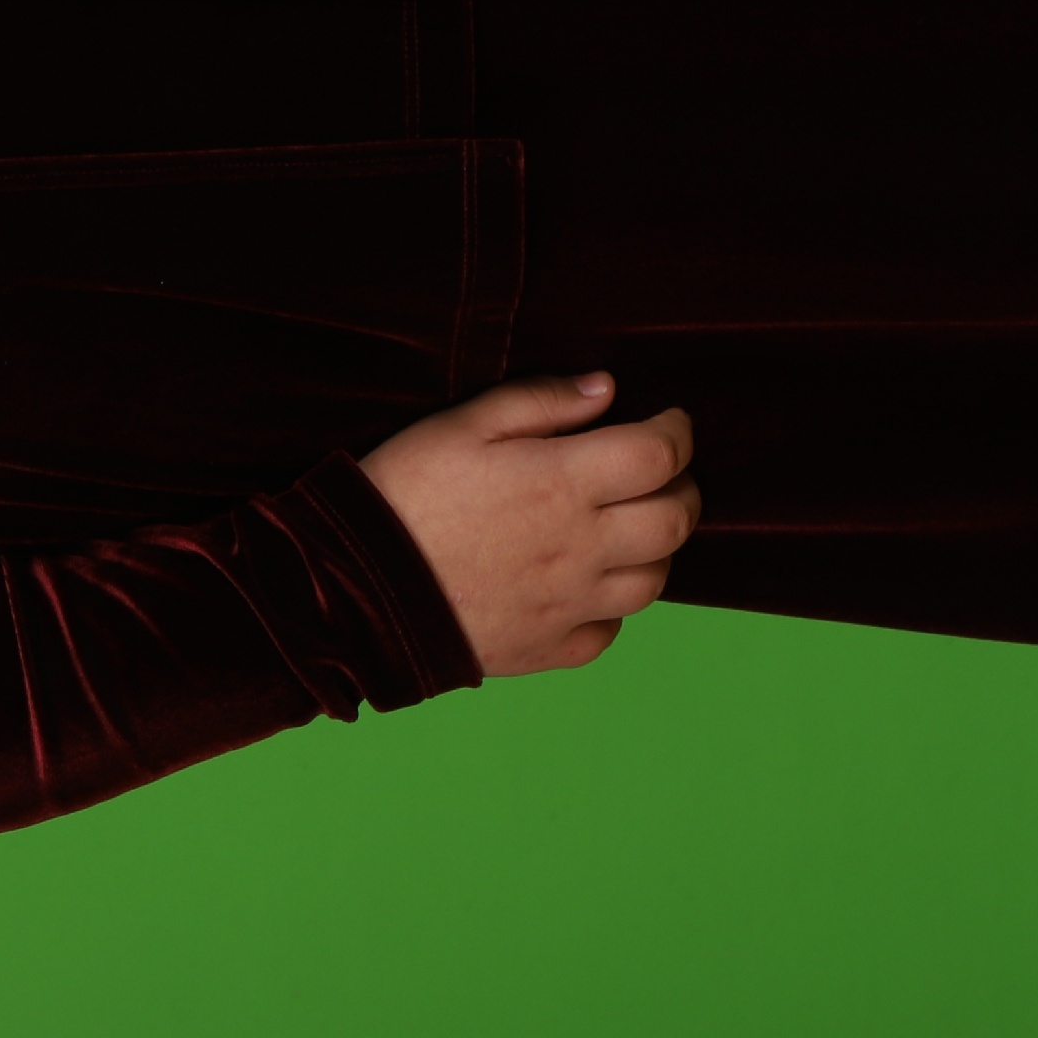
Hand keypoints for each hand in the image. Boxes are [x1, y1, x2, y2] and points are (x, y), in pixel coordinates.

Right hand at [353, 372, 699, 674]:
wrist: (354, 587)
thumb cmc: (403, 493)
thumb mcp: (461, 424)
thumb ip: (539, 402)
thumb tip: (606, 389)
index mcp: (563, 482)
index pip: (659, 454)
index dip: (678, 431)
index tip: (671, 420)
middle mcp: (582, 547)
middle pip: (675, 520)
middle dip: (683, 489)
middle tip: (663, 473)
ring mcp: (570, 604)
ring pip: (655, 582)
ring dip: (657, 549)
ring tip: (631, 528)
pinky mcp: (548, 648)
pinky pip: (608, 633)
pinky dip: (612, 607)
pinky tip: (588, 586)